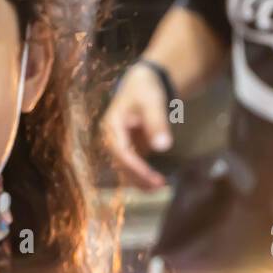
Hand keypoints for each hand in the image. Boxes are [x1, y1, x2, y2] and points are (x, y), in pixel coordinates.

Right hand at [101, 61, 172, 191]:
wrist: (141, 85)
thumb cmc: (145, 91)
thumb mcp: (152, 103)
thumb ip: (156, 123)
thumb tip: (163, 147)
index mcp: (110, 127)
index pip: (120, 151)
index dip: (134, 166)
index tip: (150, 176)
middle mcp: (110, 139)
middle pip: (121, 164)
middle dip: (139, 177)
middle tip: (159, 186)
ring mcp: (118, 146)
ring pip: (125, 169)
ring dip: (140, 180)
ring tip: (159, 188)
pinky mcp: (127, 150)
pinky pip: (132, 167)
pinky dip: (142, 176)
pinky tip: (156, 184)